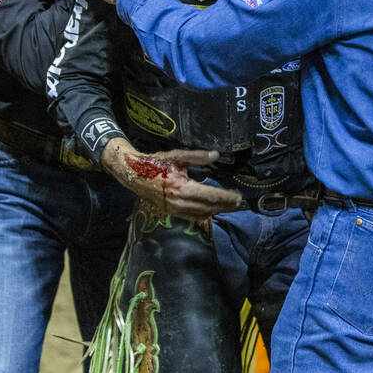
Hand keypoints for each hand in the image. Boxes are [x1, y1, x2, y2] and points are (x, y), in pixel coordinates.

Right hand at [101, 137, 243, 221]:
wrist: (133, 174)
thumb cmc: (155, 163)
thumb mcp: (177, 155)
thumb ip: (198, 156)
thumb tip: (216, 155)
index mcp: (183, 188)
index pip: (211, 196)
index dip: (226, 197)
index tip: (238, 196)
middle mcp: (180, 202)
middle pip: (209, 207)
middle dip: (225, 206)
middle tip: (240, 204)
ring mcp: (175, 209)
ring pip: (202, 214)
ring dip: (217, 211)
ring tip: (230, 208)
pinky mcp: (172, 212)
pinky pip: (192, 216)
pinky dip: (204, 215)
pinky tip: (212, 212)